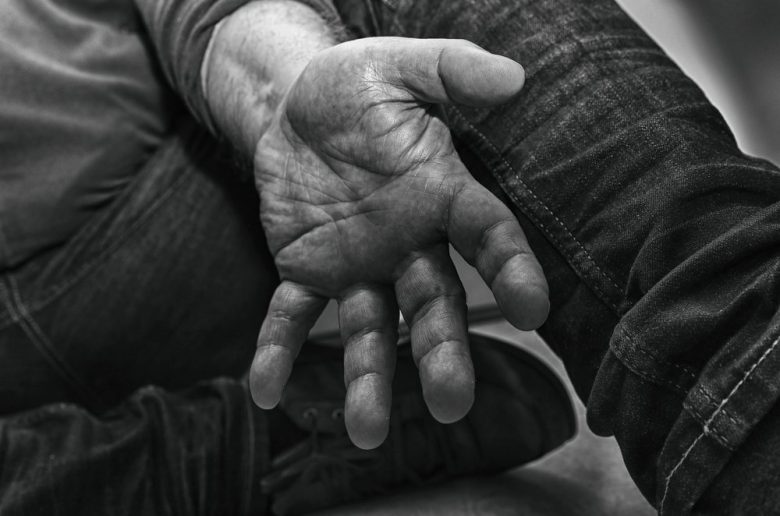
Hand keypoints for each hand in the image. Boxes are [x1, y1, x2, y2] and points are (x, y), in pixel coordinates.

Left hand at [249, 37, 548, 448]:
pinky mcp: (306, 272)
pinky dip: (278, 350)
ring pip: (368, 327)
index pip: (486, 235)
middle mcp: (407, 242)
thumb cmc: (353, 86)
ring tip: (367, 432)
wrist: (291, 107)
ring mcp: (357, 264)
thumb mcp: (398, 65)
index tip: (530, 310)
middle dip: (441, 351)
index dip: (510, 269)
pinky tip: (266, 391)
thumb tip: (514, 76)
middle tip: (450, 403)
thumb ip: (452, 68)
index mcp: (440, 194)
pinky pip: (292, 316)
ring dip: (367, 376)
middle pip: (431, 304)